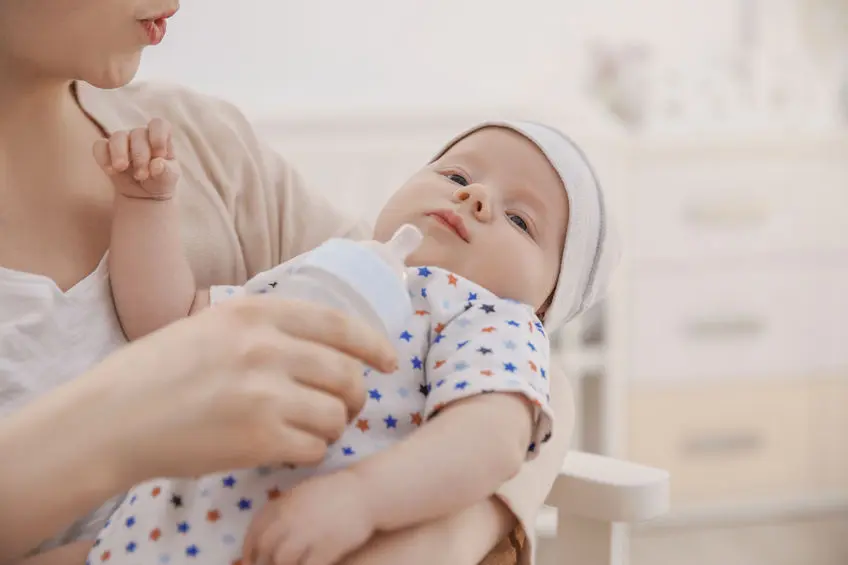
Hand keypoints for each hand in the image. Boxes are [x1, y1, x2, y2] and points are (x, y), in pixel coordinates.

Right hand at [74, 296, 397, 483]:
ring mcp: (264, 393)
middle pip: (347, 372)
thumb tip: (322, 339)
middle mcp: (266, 348)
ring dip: (335, 425)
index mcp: (256, 313)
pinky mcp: (258, 438)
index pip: (339, 324)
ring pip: (336, 412)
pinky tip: (292, 448)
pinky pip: (315, 446)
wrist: (112, 419)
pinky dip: (312, 450)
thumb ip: (265, 325)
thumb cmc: (157, 372)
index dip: (373, 343)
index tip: (389, 359)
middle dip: (356, 394)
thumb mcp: (212, 325)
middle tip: (346, 406)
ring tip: (315, 429)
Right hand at [92, 117, 178, 199]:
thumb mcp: (168, 179)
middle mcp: (141, 136)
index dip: (158, 136)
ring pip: (117, 136)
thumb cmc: (160, 181)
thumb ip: (166, 171)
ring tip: (122, 168)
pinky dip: (103, 158)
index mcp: (160, 138)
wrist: (144, 195)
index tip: (159, 154)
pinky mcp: (106, 151)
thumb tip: (157, 164)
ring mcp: (122, 141)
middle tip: (142, 175)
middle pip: (138, 133)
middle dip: (140, 155)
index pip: (159, 124)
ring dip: (120, 153)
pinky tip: (110, 171)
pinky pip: (100, 146)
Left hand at [243, 471, 374, 564]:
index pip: (255, 530)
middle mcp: (291, 518)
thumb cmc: (333, 492)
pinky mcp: (327, 547)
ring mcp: (308, 533)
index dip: (248, 549)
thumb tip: (263, 533)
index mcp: (283, 503)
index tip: (249, 559)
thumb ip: (281, 509)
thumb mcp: (301, 493)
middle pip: (265, 549)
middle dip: (262, 563)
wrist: (365, 491)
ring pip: (282, 561)